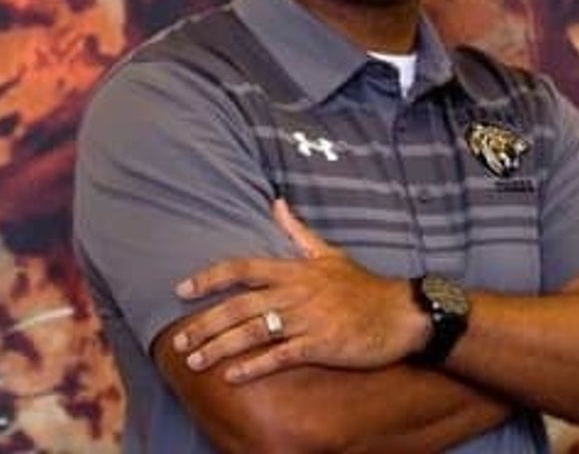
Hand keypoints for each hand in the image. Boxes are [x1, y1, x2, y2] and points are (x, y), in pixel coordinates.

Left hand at [172, 199, 428, 382]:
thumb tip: (276, 203)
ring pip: (254, 331)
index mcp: (295, 269)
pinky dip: (254, 366)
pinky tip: (232, 376)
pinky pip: (280, 356)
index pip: (243, 267)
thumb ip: (298, 231)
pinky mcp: (320, 345)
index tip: (183, 289)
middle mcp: (296, 291)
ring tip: (195, 361)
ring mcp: (308, 319)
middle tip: (179, 340)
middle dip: (206, 323)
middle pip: (241, 304)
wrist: (399, 313)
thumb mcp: (329, 252)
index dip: (211, 277)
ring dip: (221, 347)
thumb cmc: (362, 285)